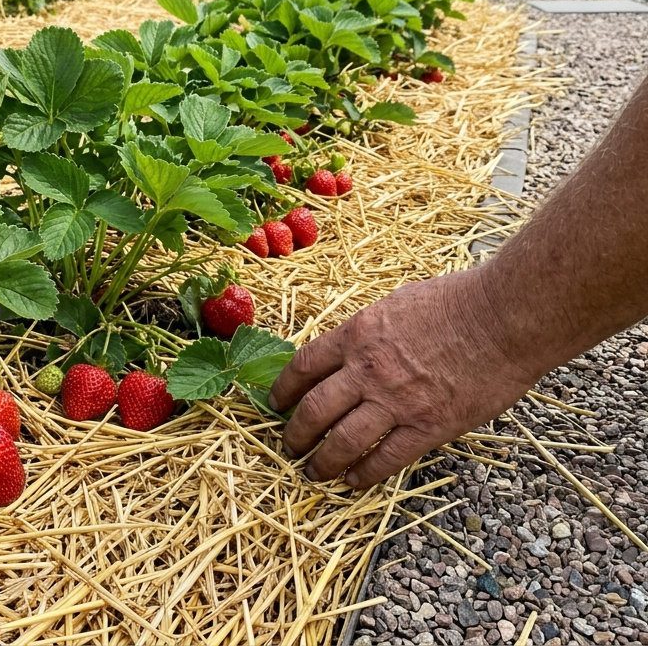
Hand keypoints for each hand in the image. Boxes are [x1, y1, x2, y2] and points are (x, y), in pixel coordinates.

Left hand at [268, 269, 539, 488]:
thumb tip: (352, 345)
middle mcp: (367, 370)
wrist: (505, 317)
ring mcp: (395, 402)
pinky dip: (364, 475)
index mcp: (356, 335)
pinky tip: (353, 481)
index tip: (276, 404)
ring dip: (322, 462)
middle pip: (314, 410)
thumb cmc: (458, 301)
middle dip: (294, 434)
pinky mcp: (428, 427)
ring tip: (313, 472)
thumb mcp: (396, 303)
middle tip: (288, 447)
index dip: (283, 390)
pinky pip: (385, 460)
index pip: (303, 367)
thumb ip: (369, 330)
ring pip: (342, 443)